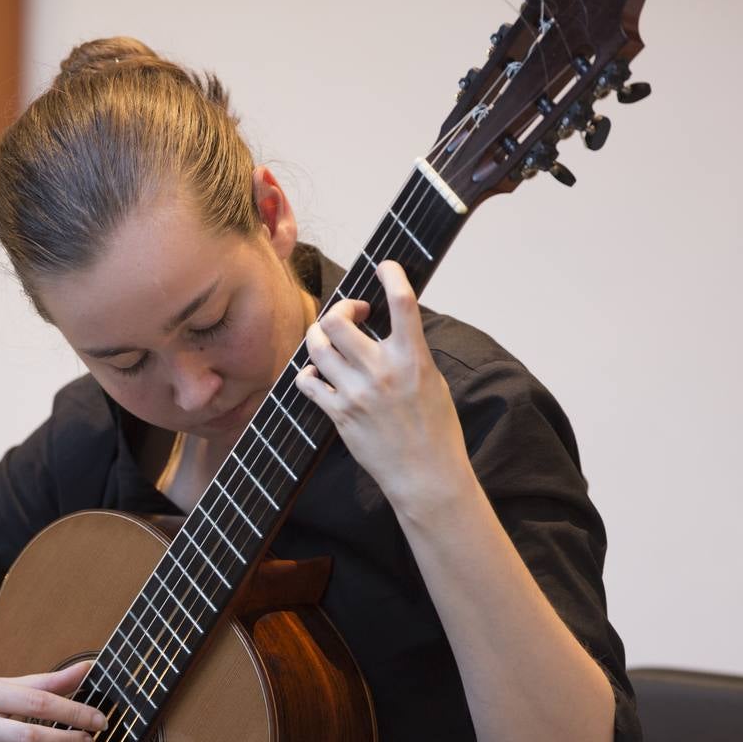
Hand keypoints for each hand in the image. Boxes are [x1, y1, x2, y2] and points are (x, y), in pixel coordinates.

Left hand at [294, 261, 474, 515]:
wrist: (426, 475)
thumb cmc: (435, 429)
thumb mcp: (432, 380)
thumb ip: (409, 351)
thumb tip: (388, 325)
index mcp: (414, 358)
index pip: (402, 303)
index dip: (391, 274)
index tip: (384, 266)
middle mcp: (383, 371)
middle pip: (338, 320)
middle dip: (339, 310)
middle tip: (349, 315)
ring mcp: (357, 393)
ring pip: (316, 346)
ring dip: (318, 337)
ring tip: (328, 342)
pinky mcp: (340, 414)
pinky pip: (307, 381)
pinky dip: (308, 373)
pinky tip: (319, 375)